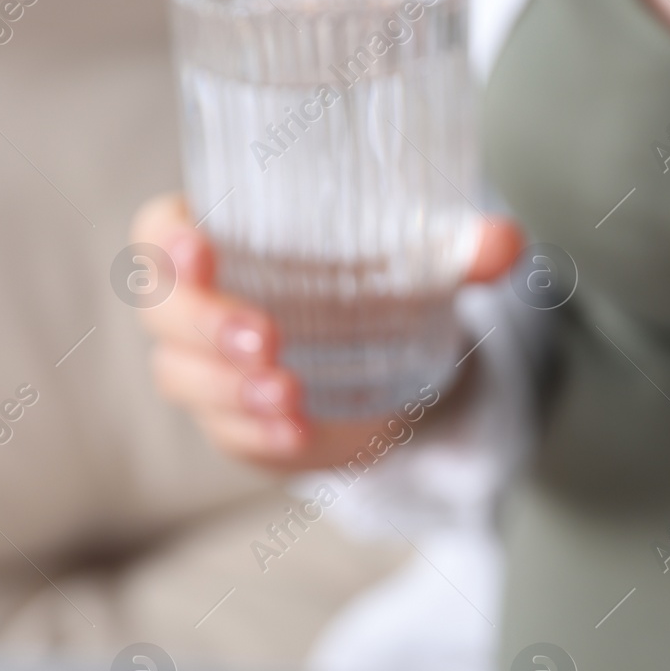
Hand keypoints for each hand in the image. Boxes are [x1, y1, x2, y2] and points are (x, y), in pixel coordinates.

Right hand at [129, 194, 523, 469]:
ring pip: (183, 379)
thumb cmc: (375, 285)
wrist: (387, 361)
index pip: (162, 234)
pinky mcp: (237, 426)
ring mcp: (210, 372)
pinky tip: (295, 435)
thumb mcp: (418, 264)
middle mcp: (201, 306)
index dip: (166, 241)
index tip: (199, 247)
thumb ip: (460, 250)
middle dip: (204, 326)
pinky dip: (258, 436)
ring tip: (287, 395)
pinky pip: (228, 435)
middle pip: (163, 312)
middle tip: (265, 340)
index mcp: (226, 242)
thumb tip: (506, 242)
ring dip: (230, 390)